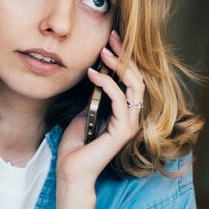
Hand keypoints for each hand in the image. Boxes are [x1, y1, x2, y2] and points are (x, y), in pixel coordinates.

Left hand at [56, 30, 144, 184]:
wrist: (71, 171)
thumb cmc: (76, 145)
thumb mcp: (85, 112)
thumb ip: (94, 96)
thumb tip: (95, 73)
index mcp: (125, 112)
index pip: (131, 80)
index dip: (124, 58)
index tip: (111, 40)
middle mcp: (132, 116)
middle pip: (137, 78)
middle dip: (125, 55)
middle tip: (112, 37)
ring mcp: (130, 123)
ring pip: (134, 85)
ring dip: (119, 65)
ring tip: (104, 51)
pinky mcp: (123, 130)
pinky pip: (119, 99)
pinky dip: (106, 82)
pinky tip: (92, 73)